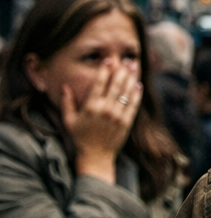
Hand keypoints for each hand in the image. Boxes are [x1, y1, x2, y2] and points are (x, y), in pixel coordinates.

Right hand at [64, 59, 142, 182]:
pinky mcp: (127, 122)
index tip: (108, 60)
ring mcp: (117, 116)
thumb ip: (67, 103)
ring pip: (126, 92)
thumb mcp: (69, 121)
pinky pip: (134, 104)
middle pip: (115, 85)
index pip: (99, 84)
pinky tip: (138, 84)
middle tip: (125, 60)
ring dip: (131, 78)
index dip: (104, 70)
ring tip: (134, 66)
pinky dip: (137, 93)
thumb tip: (64, 86)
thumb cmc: (80, 138)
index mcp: (90, 107)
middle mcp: (105, 110)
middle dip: (121, 70)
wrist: (96, 157)